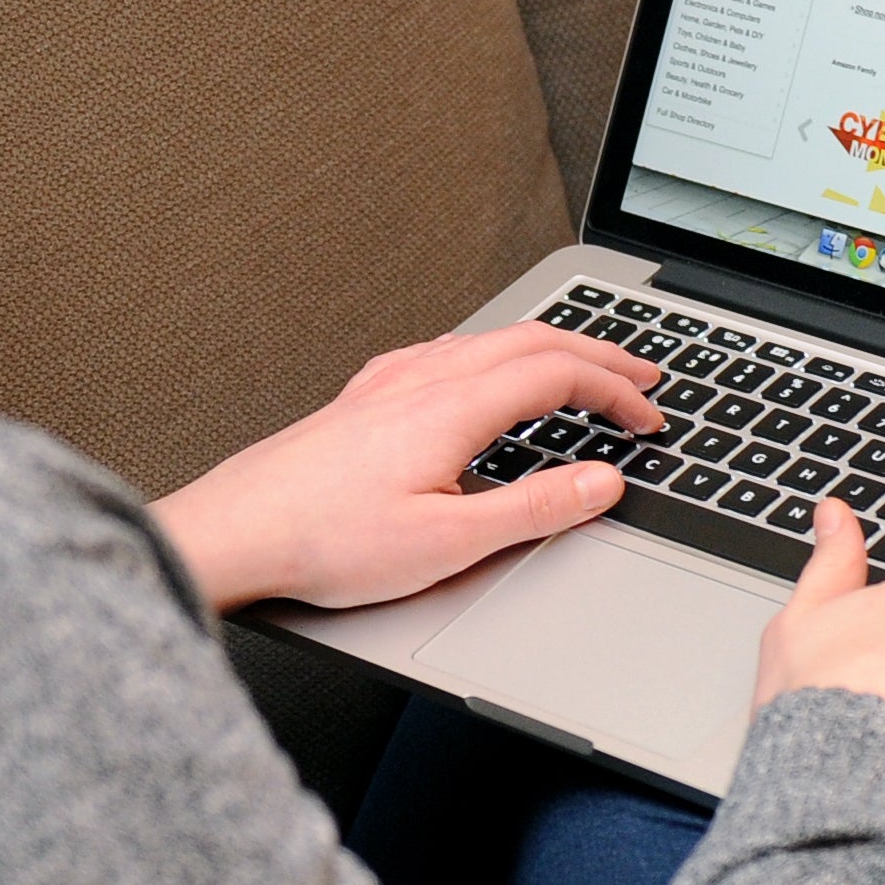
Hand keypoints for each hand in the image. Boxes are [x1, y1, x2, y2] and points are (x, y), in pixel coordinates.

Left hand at [155, 323, 665, 611]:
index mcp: (451, 406)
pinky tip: (485, 376)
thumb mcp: (448, 543)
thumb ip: (534, 508)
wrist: (235, 533)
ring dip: (548, 350)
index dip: (616, 391)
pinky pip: (447, 352)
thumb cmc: (324, 541)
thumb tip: (599, 482)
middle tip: (643, 374)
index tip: (649, 416)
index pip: (559, 374)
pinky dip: (496, 356)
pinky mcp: (364, 397)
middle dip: (598, 354)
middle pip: (531, 341)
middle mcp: (421, 379)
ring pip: (488, 341)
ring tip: (581, 369)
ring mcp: (388, 382)